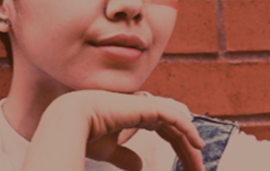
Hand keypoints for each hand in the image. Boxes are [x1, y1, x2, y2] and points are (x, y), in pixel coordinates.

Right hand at [50, 90, 204, 170]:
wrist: (70, 120)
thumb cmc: (84, 134)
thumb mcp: (109, 151)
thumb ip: (125, 156)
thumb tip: (139, 167)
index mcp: (134, 115)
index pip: (166, 130)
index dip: (179, 148)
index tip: (189, 169)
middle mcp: (142, 108)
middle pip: (175, 129)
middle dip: (188, 151)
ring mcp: (145, 106)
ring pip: (178, 125)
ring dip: (190, 146)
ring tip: (199, 166)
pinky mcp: (146, 107)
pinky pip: (175, 118)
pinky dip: (188, 130)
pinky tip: (198, 146)